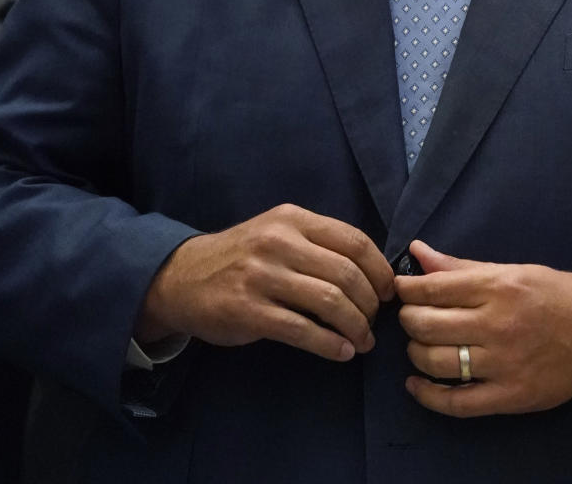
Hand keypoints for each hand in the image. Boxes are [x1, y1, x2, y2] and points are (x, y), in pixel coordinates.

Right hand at [137, 204, 394, 361]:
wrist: (182, 277)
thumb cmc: (242, 257)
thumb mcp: (278, 233)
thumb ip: (318, 244)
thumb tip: (372, 272)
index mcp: (293, 219)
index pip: (353, 240)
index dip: (380, 269)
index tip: (389, 292)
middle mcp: (279, 242)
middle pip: (346, 273)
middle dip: (370, 303)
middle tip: (375, 322)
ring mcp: (262, 276)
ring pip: (329, 301)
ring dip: (356, 327)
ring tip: (362, 341)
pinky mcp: (249, 311)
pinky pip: (302, 330)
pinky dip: (329, 344)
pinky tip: (341, 352)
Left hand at [396, 239, 571, 415]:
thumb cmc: (553, 294)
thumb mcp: (511, 270)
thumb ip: (461, 266)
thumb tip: (418, 252)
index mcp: (498, 286)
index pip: (434, 288)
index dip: (408, 289)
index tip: (401, 289)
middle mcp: (497, 324)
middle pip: (429, 325)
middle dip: (408, 320)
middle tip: (409, 317)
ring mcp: (503, 363)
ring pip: (437, 362)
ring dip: (415, 352)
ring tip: (418, 344)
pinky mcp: (509, 396)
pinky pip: (457, 403)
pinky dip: (428, 396)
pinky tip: (416, 384)